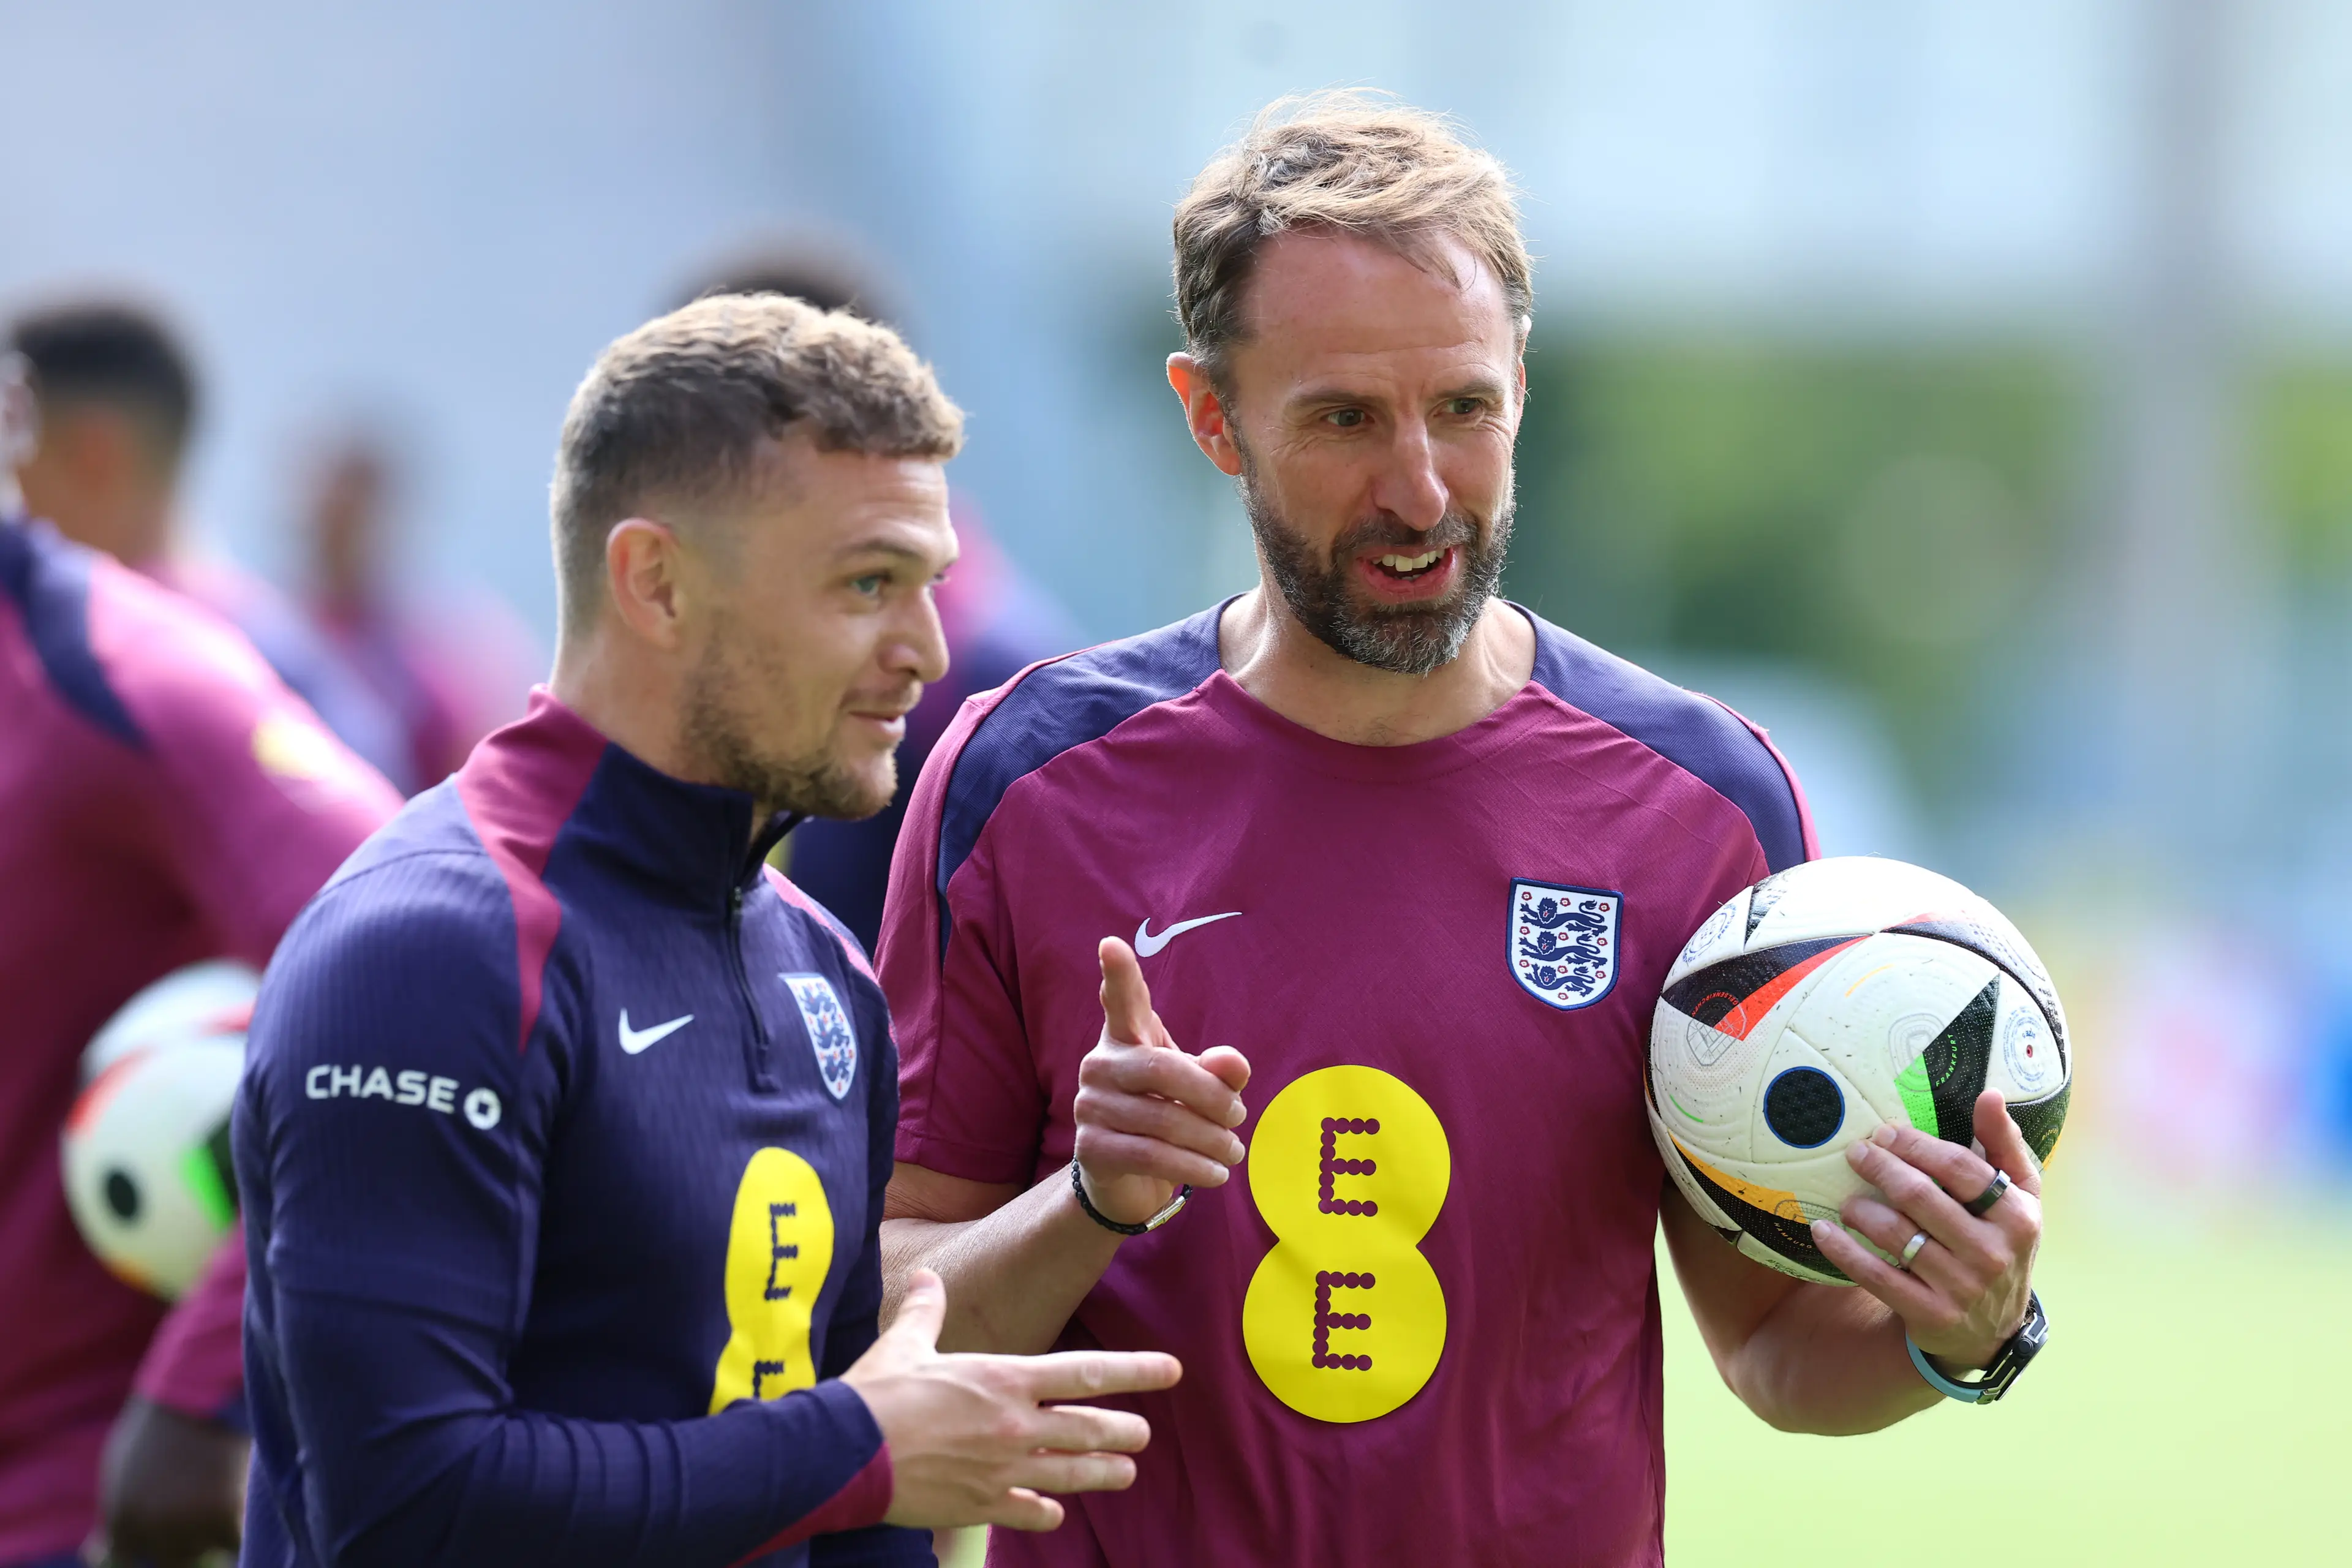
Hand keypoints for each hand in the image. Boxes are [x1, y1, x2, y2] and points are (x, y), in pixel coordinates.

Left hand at [94, 1395, 246, 1567]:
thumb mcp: (121, 1471)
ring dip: (216, 1530)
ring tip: (220, 1489)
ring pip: (209, 1549)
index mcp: (122, 1521)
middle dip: (186, 1544)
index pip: (125, 1562)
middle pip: (173, 1561)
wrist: (200, 1391)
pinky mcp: (227, 1517)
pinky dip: (242, 1528)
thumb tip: (98, 1553)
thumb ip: (117, 1514)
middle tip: (198, 1514)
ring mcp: (190, 1526)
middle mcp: (152, 1531)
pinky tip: (243, 1506)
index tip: (158, 1545)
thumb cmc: (159, 1426)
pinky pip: (238, 1540)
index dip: (142, 1555)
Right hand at [843, 1269, 1180, 1530]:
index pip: (1086, 1372)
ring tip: (1127, 1473)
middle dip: (1124, 1430)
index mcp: (1003, 1379)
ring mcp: (1002, 1470)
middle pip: (1090, 1429)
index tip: (1171, 1370)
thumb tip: (927, 1278)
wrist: (844, 1454)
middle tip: (1144, 1434)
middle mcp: (1014, 1425)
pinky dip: (1046, 1511)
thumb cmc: (874, 1394)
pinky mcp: (981, 1506)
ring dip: (1105, 1474)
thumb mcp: (904, 1343)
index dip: (1136, 1371)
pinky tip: (1054, 1511)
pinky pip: (1029, 1511)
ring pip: (1072, 1474)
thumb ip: (926, 1310)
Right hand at [1072, 938, 1250, 1226]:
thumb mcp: (1201, 1090)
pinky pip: (1151, 1154)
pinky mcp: (1091, 1149)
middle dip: (1211, 1096)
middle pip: (1161, 1068)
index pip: (1121, 1001)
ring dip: (1211, 1139)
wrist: (1130, 1180)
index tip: (1112, 944)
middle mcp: (1099, 1065)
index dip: (1118, 975)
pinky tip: (1217, 1174)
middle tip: (1240, 1116)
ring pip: (1162, 1119)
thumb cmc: (1168, 1116)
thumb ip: (1220, 1072)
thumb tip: (1234, 1065)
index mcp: (1126, 1038)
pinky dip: (1193, 1166)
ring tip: (1234, 1150)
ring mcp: (1090, 1107)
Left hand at [1811, 1091, 2044, 1369]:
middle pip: (1920, 1196)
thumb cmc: (1999, 1242)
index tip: (1884, 1132)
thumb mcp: (2018, 1196)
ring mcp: (1961, 1287)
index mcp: (2016, 1217)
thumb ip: (2003, 1145)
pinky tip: (1822, 1230)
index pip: (1958, 1167)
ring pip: (1895, 1234)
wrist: (1992, 1328)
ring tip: (1846, 1199)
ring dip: (1860, 1209)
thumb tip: (1989, 1094)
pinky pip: (1875, 1276)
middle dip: (1880, 1167)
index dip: (1915, 1144)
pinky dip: (1844, 1250)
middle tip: (1855, 1153)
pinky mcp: (1930, 1314)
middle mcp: (1992, 1253)